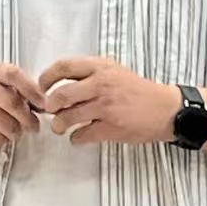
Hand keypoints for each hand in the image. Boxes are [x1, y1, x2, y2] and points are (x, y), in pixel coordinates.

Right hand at [0, 65, 43, 151]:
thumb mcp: (4, 88)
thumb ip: (23, 90)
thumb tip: (45, 103)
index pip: (14, 75)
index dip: (32, 90)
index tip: (43, 103)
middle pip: (14, 104)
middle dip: (28, 119)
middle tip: (33, 125)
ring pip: (8, 125)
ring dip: (16, 132)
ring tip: (11, 128)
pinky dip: (3, 139)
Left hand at [39, 58, 177, 146]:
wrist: (164, 109)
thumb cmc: (137, 90)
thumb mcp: (113, 71)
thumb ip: (89, 75)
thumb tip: (59, 85)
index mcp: (100, 68)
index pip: (63, 67)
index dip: (47, 78)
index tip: (42, 87)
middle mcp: (101, 85)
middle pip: (61, 95)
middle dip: (50, 106)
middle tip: (50, 111)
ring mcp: (106, 107)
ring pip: (69, 117)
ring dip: (60, 125)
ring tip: (61, 127)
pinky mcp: (111, 128)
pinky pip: (82, 135)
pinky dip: (76, 138)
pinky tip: (78, 136)